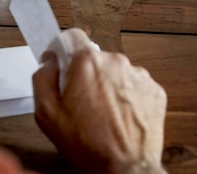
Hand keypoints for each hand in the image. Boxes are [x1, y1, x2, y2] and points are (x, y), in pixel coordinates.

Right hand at [33, 28, 166, 173]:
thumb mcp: (47, 113)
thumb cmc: (88, 145)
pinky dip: (127, 97)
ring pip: (115, 71)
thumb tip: (49, 61)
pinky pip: (134, 85)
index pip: (73, 36)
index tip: (62, 63)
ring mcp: (139, 75)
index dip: (64, 50)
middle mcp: (116, 62)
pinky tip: (119, 117)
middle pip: (94, 57)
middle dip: (86, 74)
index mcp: (88, 62)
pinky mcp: (154, 90)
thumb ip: (42, 78)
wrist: (125, 169)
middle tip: (81, 101)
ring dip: (108, 85)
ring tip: (103, 114)